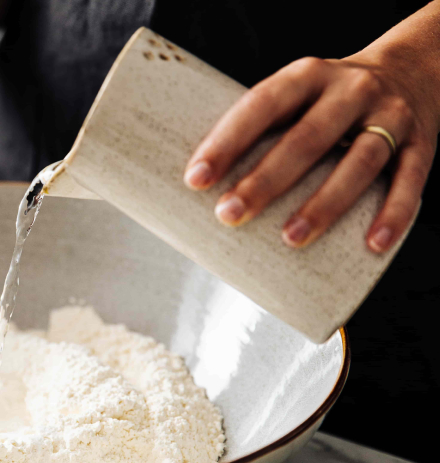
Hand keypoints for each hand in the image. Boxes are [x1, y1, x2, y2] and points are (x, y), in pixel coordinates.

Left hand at [184, 54, 438, 251]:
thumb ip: (262, 126)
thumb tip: (202, 183)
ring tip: (291, 238)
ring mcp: (389, 116)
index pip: (261, 105)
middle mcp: (350, 90)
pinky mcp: (421, 142)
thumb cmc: (331, 97)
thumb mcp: (298, 93)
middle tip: (230, 214)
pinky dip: (393, 213)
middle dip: (266, 180)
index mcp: (307, 75)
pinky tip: (373, 243)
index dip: (227, 142)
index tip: (196, 179)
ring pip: (358, 163)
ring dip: (324, 204)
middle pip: (307, 138)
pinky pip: (409, 180)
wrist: (414, 67)